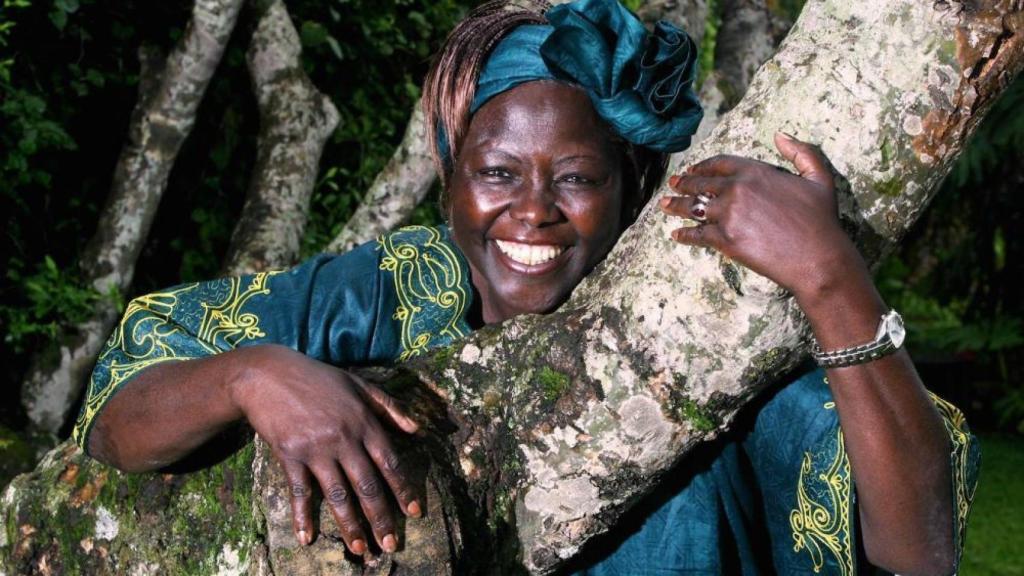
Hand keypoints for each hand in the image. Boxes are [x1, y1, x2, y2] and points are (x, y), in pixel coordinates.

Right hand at [230, 345, 420, 554]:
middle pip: (367, 485)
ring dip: (350, 525)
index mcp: (364, 421)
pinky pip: (300, 491)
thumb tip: (417, 429)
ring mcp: (316, 448)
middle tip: (390, 545)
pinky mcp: (290, 455)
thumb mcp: (359, 384)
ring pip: (338, 495)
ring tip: (360, 550)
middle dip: (381, 518)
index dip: (404, 490)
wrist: (268, 374)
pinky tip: (307, 538)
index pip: (390, 462)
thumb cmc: (318, 378)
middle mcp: (344, 438)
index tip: (414, 513)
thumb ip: (390, 406)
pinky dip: (303, 516)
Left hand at [659, 132, 862, 296]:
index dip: (703, 165)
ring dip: (675, 206)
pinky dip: (684, 235)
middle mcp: (737, 189)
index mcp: (755, 171)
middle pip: (701, 183)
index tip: (693, 169)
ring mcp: (728, 215)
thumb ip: (801, 152)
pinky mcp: (724, 240)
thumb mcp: (819, 177)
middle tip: (673, 184)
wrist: (817, 258)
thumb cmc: (821, 220)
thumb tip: (780, 135)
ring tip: (664, 205)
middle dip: (684, 183)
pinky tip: (676, 234)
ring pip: (693, 207)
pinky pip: (696, 235)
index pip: (719, 163)